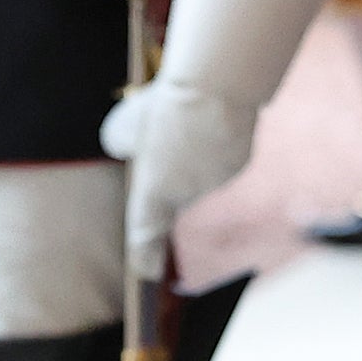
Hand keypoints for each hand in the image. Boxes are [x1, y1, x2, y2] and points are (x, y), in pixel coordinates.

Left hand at [98, 77, 254, 281]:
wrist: (216, 88)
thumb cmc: (163, 106)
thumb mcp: (124, 126)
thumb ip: (123, 145)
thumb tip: (127, 146)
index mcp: (154, 193)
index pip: (145, 233)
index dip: (143, 255)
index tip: (145, 272)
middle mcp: (187, 195)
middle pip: (173, 190)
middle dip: (169, 170)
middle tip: (163, 134)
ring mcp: (215, 181)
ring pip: (199, 173)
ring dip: (192, 153)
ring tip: (188, 118)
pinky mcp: (238, 163)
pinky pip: (221, 157)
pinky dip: (215, 141)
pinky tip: (212, 117)